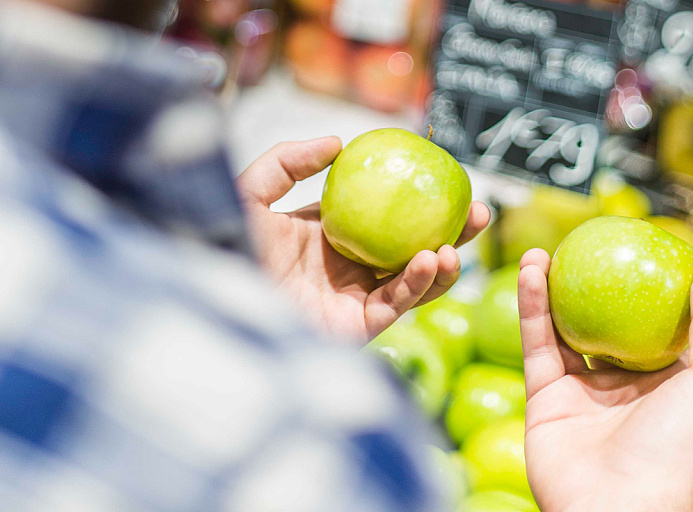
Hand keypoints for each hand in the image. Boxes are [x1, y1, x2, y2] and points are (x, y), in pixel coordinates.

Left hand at [235, 136, 489, 341]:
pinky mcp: (356, 327)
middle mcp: (348, 267)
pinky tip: (430, 260)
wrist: (214, 297)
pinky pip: (396, 304)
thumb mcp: (252, 191)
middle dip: (450, 233)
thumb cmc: (224, 245)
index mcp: (330, 235)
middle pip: (411, 248)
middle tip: (478, 212)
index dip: (419, 201)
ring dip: (443, 263)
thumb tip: (338, 142)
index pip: (386, 216)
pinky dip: (417, 283)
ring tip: (457, 243)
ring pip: (414, 281)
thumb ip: (289, 161)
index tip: (447, 179)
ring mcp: (354, 298)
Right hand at [518, 249, 692, 511]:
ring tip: (539, 252)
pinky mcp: (543, 396)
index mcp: (663, 380)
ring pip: (560, 328)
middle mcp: (619, 383)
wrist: (616, 504)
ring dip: (548, 288)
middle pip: (599, 321)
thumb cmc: (676, 447)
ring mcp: (579, 390)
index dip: (638, 285)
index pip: (649, 322)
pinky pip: (536, 343)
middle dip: (585, 284)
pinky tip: (530, 273)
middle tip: (577, 248)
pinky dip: (530, 307)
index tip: (628, 247)